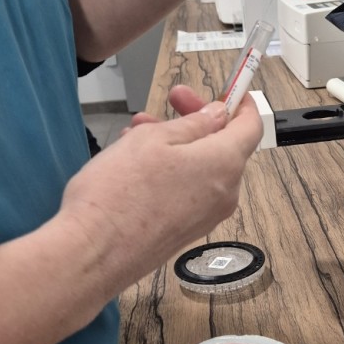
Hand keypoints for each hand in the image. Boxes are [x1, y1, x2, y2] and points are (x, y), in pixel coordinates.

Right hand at [60, 93, 261, 287]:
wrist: (92, 253)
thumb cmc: (118, 194)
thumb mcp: (154, 139)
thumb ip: (193, 124)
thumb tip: (217, 117)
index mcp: (224, 165)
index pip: (251, 127)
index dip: (241, 105)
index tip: (229, 91)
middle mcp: (224, 194)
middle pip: (224, 146)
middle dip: (197, 119)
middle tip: (172, 100)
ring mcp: (206, 217)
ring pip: (202, 167)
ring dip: (177, 143)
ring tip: (138, 131)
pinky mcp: (186, 232)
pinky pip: (189, 190)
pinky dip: (173, 170)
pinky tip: (138, 162)